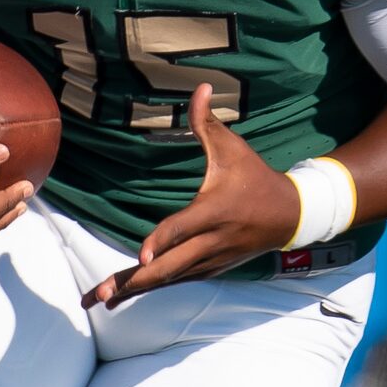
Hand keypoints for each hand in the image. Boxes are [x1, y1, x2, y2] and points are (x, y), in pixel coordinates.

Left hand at [84, 84, 300, 307]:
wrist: (291, 216)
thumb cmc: (256, 177)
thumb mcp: (233, 148)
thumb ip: (207, 122)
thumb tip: (199, 86)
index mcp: (214, 211)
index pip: (183, 229)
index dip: (162, 242)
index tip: (141, 256)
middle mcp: (211, 242)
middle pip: (169, 268)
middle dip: (133, 282)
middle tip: (99, 294)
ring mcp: (210, 260)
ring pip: (168, 280)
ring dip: (132, 290)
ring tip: (96, 301)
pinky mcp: (210, 269)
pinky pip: (175, 281)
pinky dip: (148, 288)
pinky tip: (120, 296)